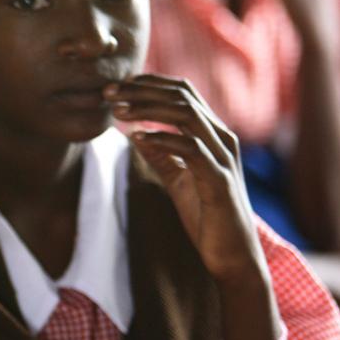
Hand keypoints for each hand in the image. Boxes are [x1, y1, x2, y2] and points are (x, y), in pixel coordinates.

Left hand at [105, 74, 264, 285]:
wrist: (231, 255)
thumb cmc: (206, 216)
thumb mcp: (178, 180)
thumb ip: (161, 156)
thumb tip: (135, 134)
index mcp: (213, 134)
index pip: (182, 92)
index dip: (148, 84)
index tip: (115, 87)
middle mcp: (222, 138)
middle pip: (182, 96)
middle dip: (142, 90)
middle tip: (108, 91)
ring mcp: (223, 158)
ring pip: (187, 115)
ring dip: (148, 109)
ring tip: (117, 111)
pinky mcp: (219, 180)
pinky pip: (191, 149)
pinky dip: (162, 140)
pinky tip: (137, 137)